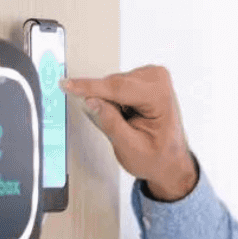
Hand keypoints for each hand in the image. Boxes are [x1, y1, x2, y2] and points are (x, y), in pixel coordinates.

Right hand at [60, 66, 198, 200]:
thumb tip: (90, 101)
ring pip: (111, 85)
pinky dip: (115, 101)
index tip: (67, 85)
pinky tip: (129, 115)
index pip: (118, 88)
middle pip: (113, 85)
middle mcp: (158, 80)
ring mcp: (152, 76)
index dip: (89, 87)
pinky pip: (115, 86)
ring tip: (129, 123)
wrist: (170, 161)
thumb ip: (110, 123)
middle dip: (104, 103)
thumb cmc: (157, 157)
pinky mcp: (143, 78)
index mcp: (160, 96)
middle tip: (120, 127)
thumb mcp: (130, 148)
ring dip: (111, 104)